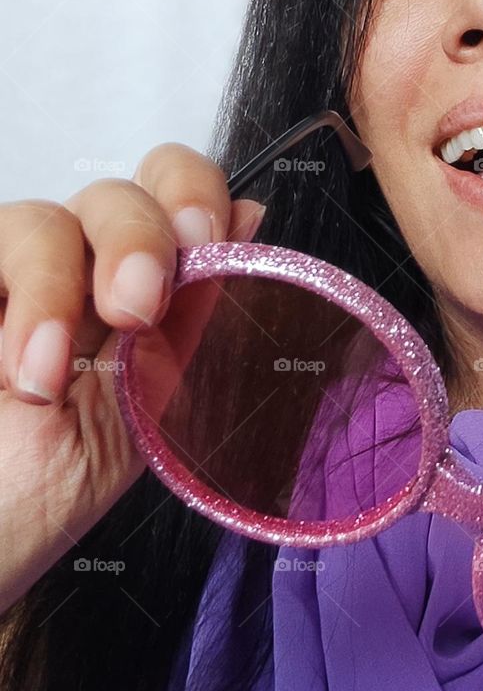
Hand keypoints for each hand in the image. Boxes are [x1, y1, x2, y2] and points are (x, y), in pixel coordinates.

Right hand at [0, 142, 264, 613]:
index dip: (194, 194)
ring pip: (38, 220)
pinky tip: (14, 374)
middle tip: (133, 310)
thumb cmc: (36, 498)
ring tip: (40, 380)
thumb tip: (250, 219)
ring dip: (53, 291)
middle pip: (115, 196)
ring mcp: (3, 279)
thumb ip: (186, 319)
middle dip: (137, 240)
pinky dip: (7, 306)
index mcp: (129, 290)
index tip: (206, 240)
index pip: (173, 192)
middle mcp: (68, 269)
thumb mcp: (131, 416)